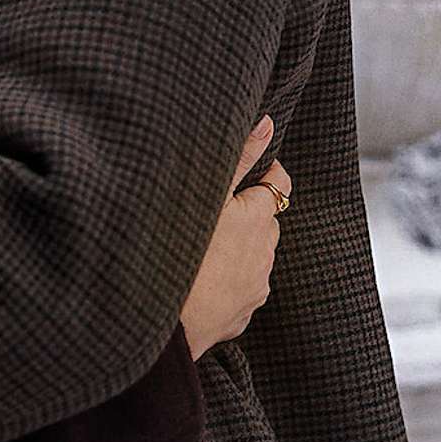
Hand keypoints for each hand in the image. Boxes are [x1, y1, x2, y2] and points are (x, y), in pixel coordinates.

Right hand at [179, 116, 290, 360]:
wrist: (161, 318)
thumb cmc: (177, 245)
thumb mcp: (206, 191)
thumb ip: (239, 155)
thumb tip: (268, 123)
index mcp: (257, 219)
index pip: (279, 184)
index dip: (267, 171)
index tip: (249, 167)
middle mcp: (264, 254)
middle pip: (265, 220)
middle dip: (249, 209)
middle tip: (213, 202)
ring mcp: (255, 288)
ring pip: (254, 255)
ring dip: (238, 244)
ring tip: (201, 240)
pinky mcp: (241, 314)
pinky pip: (241, 286)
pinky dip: (228, 276)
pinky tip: (200, 273)